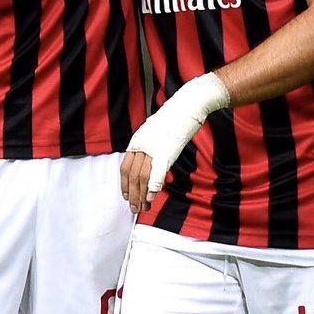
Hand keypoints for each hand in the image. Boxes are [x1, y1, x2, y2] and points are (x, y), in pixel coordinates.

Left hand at [120, 72, 230, 210]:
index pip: (125, 167)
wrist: (189, 105)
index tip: (127, 196)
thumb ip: (151, 146)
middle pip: (132, 176)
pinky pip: (156, 174)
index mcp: (138, 140)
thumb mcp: (157, 131)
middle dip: (133, 195)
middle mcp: (141, 145)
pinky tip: (152, 198)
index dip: (125, 184)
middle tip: (135, 208)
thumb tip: (150, 160)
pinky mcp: (166, 152)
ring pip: (142, 178)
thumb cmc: (176, 116)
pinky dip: (153, 188)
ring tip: (143, 208)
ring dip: (142, 196)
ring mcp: (153, 149)